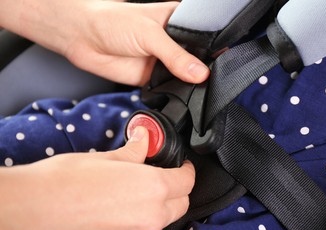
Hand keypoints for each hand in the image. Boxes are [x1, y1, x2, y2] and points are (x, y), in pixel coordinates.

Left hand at [0, 0, 209, 85]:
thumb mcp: (149, 33)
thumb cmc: (113, 22)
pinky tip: (181, 95)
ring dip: (191, 85)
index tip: (226, 60)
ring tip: (198, 88)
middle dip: (204, 70)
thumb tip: (200, 73)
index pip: (205, 36)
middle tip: (211, 78)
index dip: (216, 48)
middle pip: (198, 60)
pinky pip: (170, 90)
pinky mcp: (154, 79)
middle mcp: (174, 43)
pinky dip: (176, 94)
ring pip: (186, 77)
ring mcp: (165, 62)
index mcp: (179, 22)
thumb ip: (175, 55)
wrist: (84, 38)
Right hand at [0, 127, 194, 229]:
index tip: (178, 165)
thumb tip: (144, 141)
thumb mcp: (102, 158)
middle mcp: (149, 218)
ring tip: (132, 195)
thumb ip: (132, 152)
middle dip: (176, 190)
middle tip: (158, 178)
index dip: (184, 170)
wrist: (26, 216)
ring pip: (161, 222)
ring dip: (157, 208)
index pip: (186, 180)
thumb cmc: (60, 183)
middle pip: (180, 204)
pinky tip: (115, 214)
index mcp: (151, 188)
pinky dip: (137, 225)